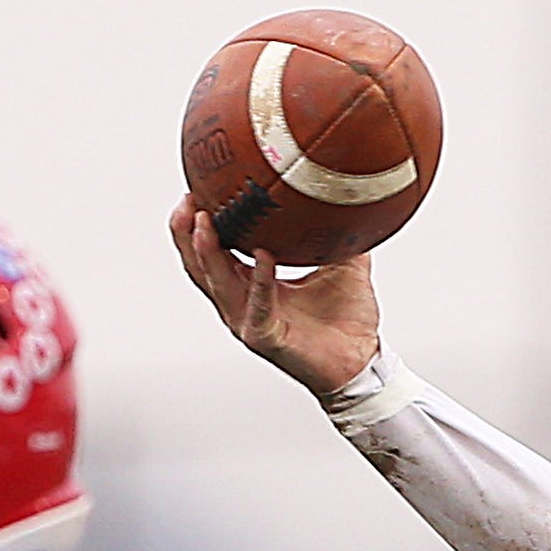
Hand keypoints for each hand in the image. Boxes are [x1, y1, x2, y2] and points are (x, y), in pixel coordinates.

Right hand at [167, 196, 381, 395]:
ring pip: (216, 281)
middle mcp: (242, 301)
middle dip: (187, 230)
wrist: (362, 363)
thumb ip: (338, 236)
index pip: (214, 248)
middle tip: (190, 200)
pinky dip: (259, 281)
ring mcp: (249, 320)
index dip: (198, 221)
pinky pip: (258, 306)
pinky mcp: (264, 337)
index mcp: (252, 283)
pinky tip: (263, 258)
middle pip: (199, 263)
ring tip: (205, 220)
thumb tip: (349, 201)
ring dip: (208, 250)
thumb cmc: (347, 322)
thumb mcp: (344, 267)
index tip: (198, 188)